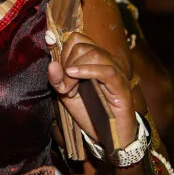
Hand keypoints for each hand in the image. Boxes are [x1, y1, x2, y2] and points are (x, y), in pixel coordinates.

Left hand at [48, 32, 136, 147]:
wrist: (109, 136)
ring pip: (93, 54)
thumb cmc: (90, 113)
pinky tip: (74, 77)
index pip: (77, 38)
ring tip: (71, 90)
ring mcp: (116, 71)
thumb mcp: (67, 95)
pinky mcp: (121, 85)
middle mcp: (107, 60)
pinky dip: (87, 71)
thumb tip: (52, 64)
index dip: (63, 53)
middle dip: (67, 64)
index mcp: (94, 58)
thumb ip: (58, 80)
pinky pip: (105, 70)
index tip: (60, 74)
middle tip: (65, 87)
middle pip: (82, 46)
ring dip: (74, 71)